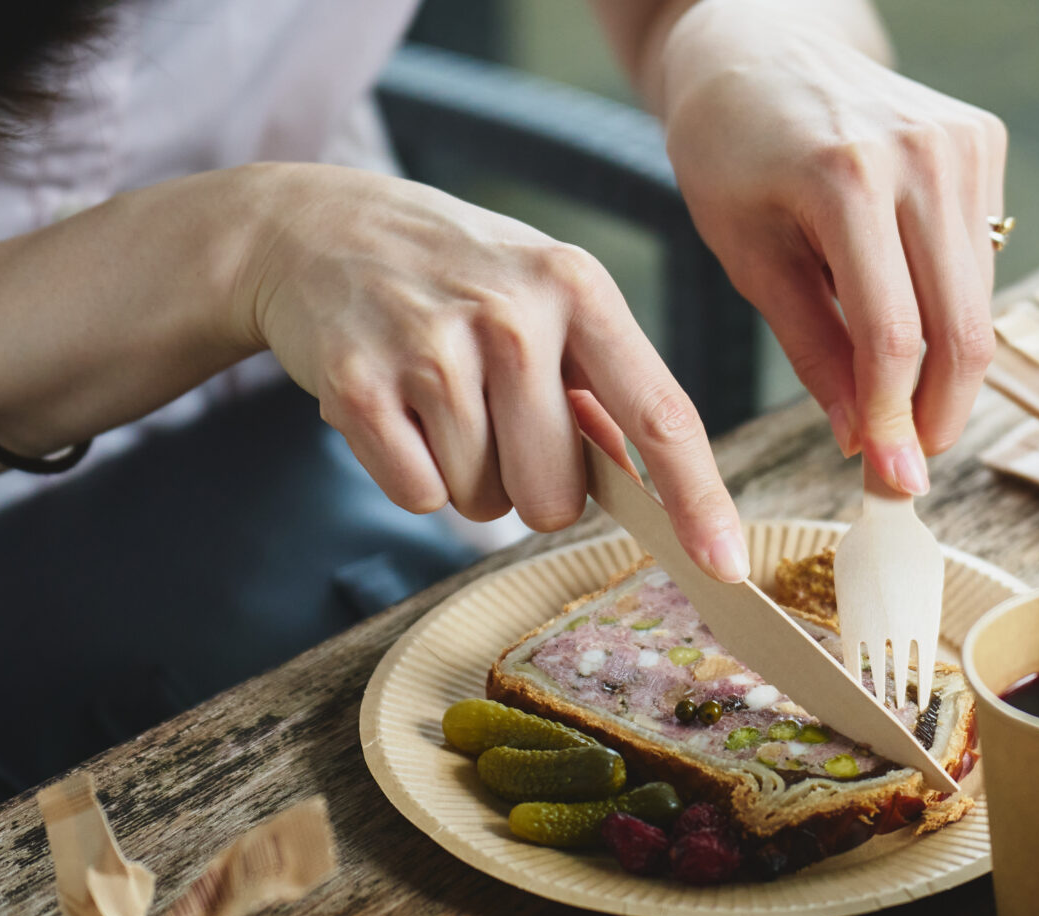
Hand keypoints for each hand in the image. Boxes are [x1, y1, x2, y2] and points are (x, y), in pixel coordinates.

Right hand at [236, 165, 747, 580]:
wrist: (313, 227)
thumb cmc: (454, 274)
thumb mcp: (544, 295)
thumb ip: (602, 387)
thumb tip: (651, 483)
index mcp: (578, 288)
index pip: (659, 414)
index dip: (697, 499)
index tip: (725, 565)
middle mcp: (513, 314)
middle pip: (556, 496)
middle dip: (528, 484)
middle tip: (492, 419)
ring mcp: (432, 349)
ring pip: (483, 504)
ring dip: (463, 474)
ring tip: (434, 399)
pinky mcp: (359, 387)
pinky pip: (418, 497)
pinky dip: (407, 473)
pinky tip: (392, 409)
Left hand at [659, 3, 1006, 493]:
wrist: (761, 48)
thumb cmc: (732, 153)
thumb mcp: (748, 256)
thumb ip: (812, 349)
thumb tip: (861, 441)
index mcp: (846, 178)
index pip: (893, 333)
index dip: (896, 420)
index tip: (891, 483)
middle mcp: (921, 154)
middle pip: (961, 327)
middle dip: (940, 414)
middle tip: (910, 468)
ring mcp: (964, 143)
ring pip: (980, 303)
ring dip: (947, 375)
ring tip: (900, 411)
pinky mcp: (983, 142)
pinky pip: (980, 263)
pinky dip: (949, 313)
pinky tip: (905, 326)